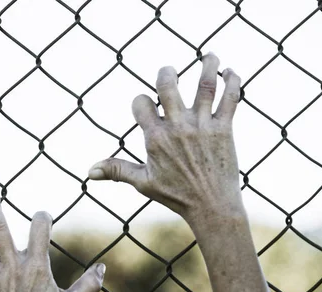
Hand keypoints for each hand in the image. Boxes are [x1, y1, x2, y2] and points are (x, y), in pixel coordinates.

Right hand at [88, 52, 242, 221]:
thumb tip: (89, 172)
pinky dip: (232, 81)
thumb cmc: (176, 196)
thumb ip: (117, 170)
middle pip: (168, 85)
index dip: (140, 101)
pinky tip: (230, 72)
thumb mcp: (143, 182)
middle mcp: (178, 127)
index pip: (141, 104)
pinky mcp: (224, 128)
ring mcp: (202, 126)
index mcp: (155, 138)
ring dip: (208, 65)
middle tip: (168, 72)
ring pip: (205, 84)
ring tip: (208, 55)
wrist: (212, 207)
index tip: (146, 107)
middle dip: (166, 73)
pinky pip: (230, 98)